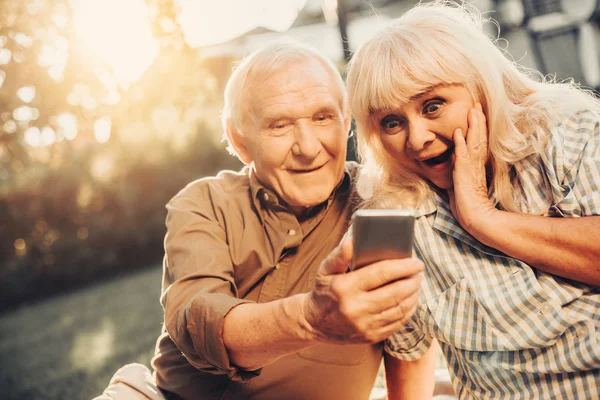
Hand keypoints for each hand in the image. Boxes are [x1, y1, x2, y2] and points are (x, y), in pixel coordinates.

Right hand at [303, 236, 423, 343]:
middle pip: (395, 292)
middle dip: (412, 280)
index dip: (403, 266)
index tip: (416, 261)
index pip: (381, 273)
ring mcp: (365, 325)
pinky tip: (411, 300)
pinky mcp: (371, 336)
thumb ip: (339, 255)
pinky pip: (397, 323)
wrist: (314, 323)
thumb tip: (352, 241)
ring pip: (399, 308)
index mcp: (345, 288)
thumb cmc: (324, 291)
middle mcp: (356, 308)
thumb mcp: (325, 270)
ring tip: (417, 283)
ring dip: (413, 295)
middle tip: (419, 271)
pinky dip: (408, 310)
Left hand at [448, 104, 497, 235]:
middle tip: (477, 105)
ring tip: (472, 111)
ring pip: (474, 142)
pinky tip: (459, 132)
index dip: (478, 128)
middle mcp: (476, 164)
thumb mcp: (461, 183)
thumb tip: (455, 157)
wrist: (474, 217)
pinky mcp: (464, 174)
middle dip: (478, 121)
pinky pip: (463, 155)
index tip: (477, 113)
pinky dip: (460, 143)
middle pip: (479, 138)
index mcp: (476, 166)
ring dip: (473, 126)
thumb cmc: (467, 205)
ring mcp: (471, 168)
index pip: (478, 142)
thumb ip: (459, 169)